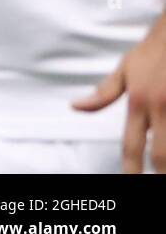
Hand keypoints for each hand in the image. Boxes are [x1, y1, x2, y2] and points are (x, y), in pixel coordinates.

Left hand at [73, 15, 165, 172]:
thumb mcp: (124, 69)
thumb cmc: (153, 52)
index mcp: (138, 101)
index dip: (130, 169)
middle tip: (154, 181)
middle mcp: (160, 107)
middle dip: (159, 173)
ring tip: (162, 168)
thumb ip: (103, 94)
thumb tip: (76, 107)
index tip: (129, 181)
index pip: (131, 144)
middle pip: (161, 154)